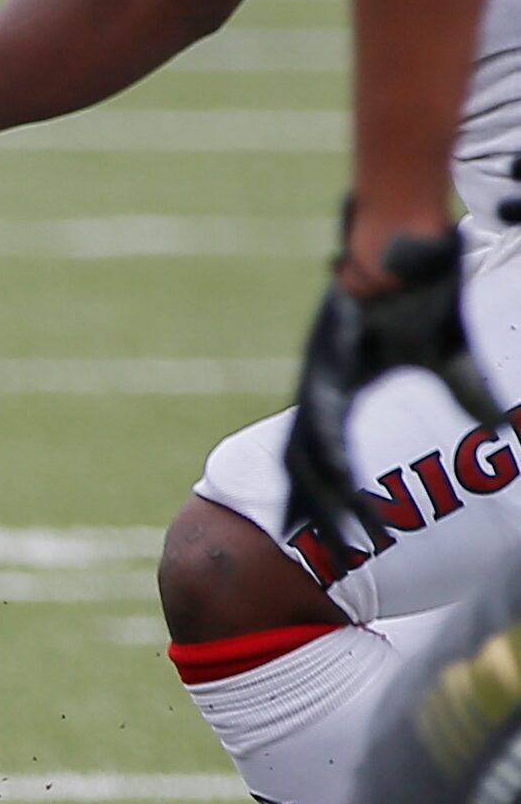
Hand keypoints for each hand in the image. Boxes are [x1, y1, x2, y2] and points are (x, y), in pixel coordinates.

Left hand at [284, 226, 504, 542]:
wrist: (403, 255)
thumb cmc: (422, 300)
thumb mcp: (447, 359)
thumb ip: (468, 393)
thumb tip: (500, 427)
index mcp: (338, 395)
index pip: (327, 460)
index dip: (334, 498)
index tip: (349, 534)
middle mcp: (319, 394)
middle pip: (303, 468)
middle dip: (315, 510)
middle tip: (331, 547)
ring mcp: (316, 382)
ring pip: (305, 454)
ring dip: (321, 494)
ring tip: (341, 530)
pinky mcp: (323, 368)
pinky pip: (318, 421)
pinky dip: (325, 453)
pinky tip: (333, 480)